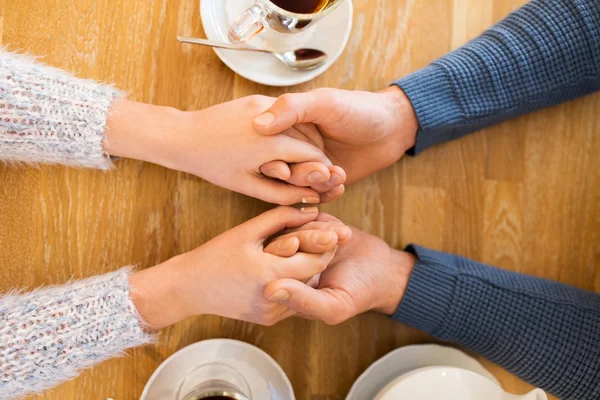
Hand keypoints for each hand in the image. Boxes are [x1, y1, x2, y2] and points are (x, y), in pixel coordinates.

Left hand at [105, 97, 345, 204]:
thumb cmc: (213, 165)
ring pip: (300, 121)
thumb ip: (281, 194)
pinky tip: (287, 140)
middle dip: (319, 153)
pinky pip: (285, 112)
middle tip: (322, 170)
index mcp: (271, 145)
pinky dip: (292, 126)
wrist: (185, 136)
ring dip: (308, 138)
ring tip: (306, 156)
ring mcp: (264, 105)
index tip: (327, 179)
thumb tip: (309, 199)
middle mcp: (272, 121)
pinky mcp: (256, 98)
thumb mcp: (247, 186)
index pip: (313, 155)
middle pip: (311, 137)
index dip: (324, 169)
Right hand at [128, 207, 350, 329]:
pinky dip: (298, 283)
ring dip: (312, 271)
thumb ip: (281, 217)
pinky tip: (297, 267)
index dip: (327, 244)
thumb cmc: (215, 255)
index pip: (315, 261)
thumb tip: (311, 209)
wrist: (190, 289)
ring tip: (317, 250)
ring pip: (306, 290)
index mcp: (269, 273)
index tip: (334, 229)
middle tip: (333, 237)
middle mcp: (274, 298)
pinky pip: (293, 300)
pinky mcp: (268, 319)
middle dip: (324, 256)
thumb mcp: (247, 231)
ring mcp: (271, 312)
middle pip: (314, 276)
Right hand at [253, 86, 418, 184]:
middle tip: (320, 172)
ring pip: (296, 185)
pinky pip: (314, 194)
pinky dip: (325, 194)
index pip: (265, 148)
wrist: (391, 129)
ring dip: (314, 185)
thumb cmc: (358, 109)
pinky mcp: (323, 181)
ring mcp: (308, 164)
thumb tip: (257, 125)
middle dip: (297, 175)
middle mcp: (293, 146)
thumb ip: (291, 109)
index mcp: (286, 124)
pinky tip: (340, 186)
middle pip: (280, 170)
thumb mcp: (324, 102)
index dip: (271, 161)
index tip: (283, 169)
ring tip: (337, 175)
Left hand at [263, 220, 415, 324]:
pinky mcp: (315, 225)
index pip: (270, 264)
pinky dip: (327, 221)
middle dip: (307, 237)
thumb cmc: (357, 295)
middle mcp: (289, 263)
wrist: (382, 272)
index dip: (286, 251)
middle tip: (333, 240)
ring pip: (296, 225)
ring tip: (344, 236)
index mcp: (285, 285)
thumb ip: (302, 301)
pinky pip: (310, 215)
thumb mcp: (333, 306)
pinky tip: (344, 232)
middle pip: (282, 240)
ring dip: (321, 228)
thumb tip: (268, 292)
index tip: (301, 245)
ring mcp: (302, 241)